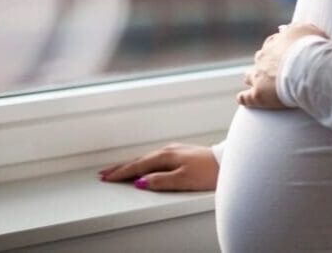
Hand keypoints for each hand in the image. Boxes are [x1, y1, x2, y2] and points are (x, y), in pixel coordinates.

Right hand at [98, 143, 218, 190]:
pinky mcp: (180, 153)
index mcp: (165, 156)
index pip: (137, 166)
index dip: (121, 173)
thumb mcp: (182, 180)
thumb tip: (140, 181)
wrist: (226, 161)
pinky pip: (154, 157)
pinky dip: (143, 162)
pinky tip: (143, 165)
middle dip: (121, 167)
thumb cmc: (207, 171)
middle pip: (138, 160)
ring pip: (146, 158)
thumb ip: (160, 181)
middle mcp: (167, 150)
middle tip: (105, 173)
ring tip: (118, 170)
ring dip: (131, 164)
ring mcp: (174, 150)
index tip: (107, 177)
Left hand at [238, 22, 327, 109]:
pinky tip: (242, 99)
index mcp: (276, 42)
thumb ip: (295, 28)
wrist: (309, 66)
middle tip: (272, 70)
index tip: (280, 54)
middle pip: (260, 58)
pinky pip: (246, 97)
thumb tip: (282, 28)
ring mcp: (260, 75)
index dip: (275, 50)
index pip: (271, 44)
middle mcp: (265, 57)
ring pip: (249, 76)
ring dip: (252, 78)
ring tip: (256, 84)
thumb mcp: (307, 30)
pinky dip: (244, 98)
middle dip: (263, 63)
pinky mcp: (259, 94)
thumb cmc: (312, 48)